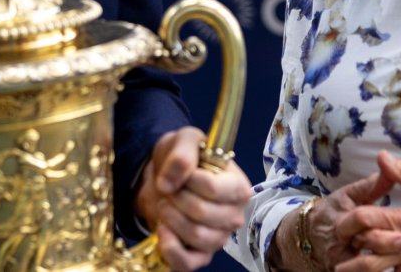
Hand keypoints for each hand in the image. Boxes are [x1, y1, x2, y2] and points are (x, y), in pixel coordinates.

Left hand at [136, 126, 252, 271]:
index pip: (214, 189)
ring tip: (166, 205)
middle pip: (202, 213)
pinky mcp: (200, 256)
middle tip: (170, 189)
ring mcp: (218, 238)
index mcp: (238, 186)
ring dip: (171, 218)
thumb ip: (181, 153)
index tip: (181, 172)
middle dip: (176, 198)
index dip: (189, 180)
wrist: (164, 179)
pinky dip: (169, 247)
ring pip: (195, 236)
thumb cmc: (183, 159)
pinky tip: (163, 228)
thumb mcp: (183, 140)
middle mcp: (234, 215)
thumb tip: (169, 183)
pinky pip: (186, 263)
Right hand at [296, 164, 400, 271]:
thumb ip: (372, 184)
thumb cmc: (335, 210)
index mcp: (342, 219)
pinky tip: (390, 269)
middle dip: (383, 245)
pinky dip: (374, 271)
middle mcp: (340, 242)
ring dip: (381, 264)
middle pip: (362, 244)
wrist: (309, 235)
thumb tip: (390, 166)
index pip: (358, 218)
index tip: (399, 224)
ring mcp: (340, 261)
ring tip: (400, 260)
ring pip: (361, 267)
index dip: (375, 220)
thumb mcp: (350, 194)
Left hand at [332, 152, 400, 271]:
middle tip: (341, 254)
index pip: (366, 219)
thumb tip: (382, 156)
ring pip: (380, 271)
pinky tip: (384, 270)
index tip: (343, 226)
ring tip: (352, 266)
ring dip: (367, 268)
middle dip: (353, 252)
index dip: (349, 222)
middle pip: (366, 252)